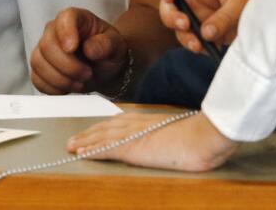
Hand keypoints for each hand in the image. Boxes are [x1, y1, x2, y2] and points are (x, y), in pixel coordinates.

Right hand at [30, 7, 127, 94]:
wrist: (104, 67)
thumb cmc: (108, 50)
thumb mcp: (115, 45)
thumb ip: (105, 44)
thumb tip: (89, 49)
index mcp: (75, 18)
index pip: (64, 19)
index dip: (65, 33)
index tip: (72, 48)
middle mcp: (55, 30)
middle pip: (47, 45)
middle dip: (68, 66)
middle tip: (87, 74)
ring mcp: (44, 48)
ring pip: (38, 62)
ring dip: (60, 79)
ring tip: (79, 83)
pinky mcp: (40, 67)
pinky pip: (36, 78)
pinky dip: (52, 88)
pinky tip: (67, 88)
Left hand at [67, 110, 237, 171]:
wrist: (204, 137)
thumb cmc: (200, 137)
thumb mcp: (180, 134)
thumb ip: (169, 135)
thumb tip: (169, 142)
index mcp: (148, 120)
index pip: (119, 122)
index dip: (103, 127)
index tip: (92, 131)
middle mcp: (136, 124)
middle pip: (105, 127)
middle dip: (88, 134)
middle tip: (73, 140)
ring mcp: (133, 135)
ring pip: (101, 137)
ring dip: (84, 142)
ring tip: (71, 147)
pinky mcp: (131, 148)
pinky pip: (105, 149)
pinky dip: (91, 151)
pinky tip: (81, 154)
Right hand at [156, 0, 260, 52]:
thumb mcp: (242, 2)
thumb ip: (223, 17)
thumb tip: (205, 33)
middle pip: (169, 4)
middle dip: (171, 16)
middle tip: (184, 25)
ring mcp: (201, 16)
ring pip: (178, 26)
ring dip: (183, 36)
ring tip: (197, 45)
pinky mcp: (209, 33)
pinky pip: (193, 40)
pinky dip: (196, 46)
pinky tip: (206, 49)